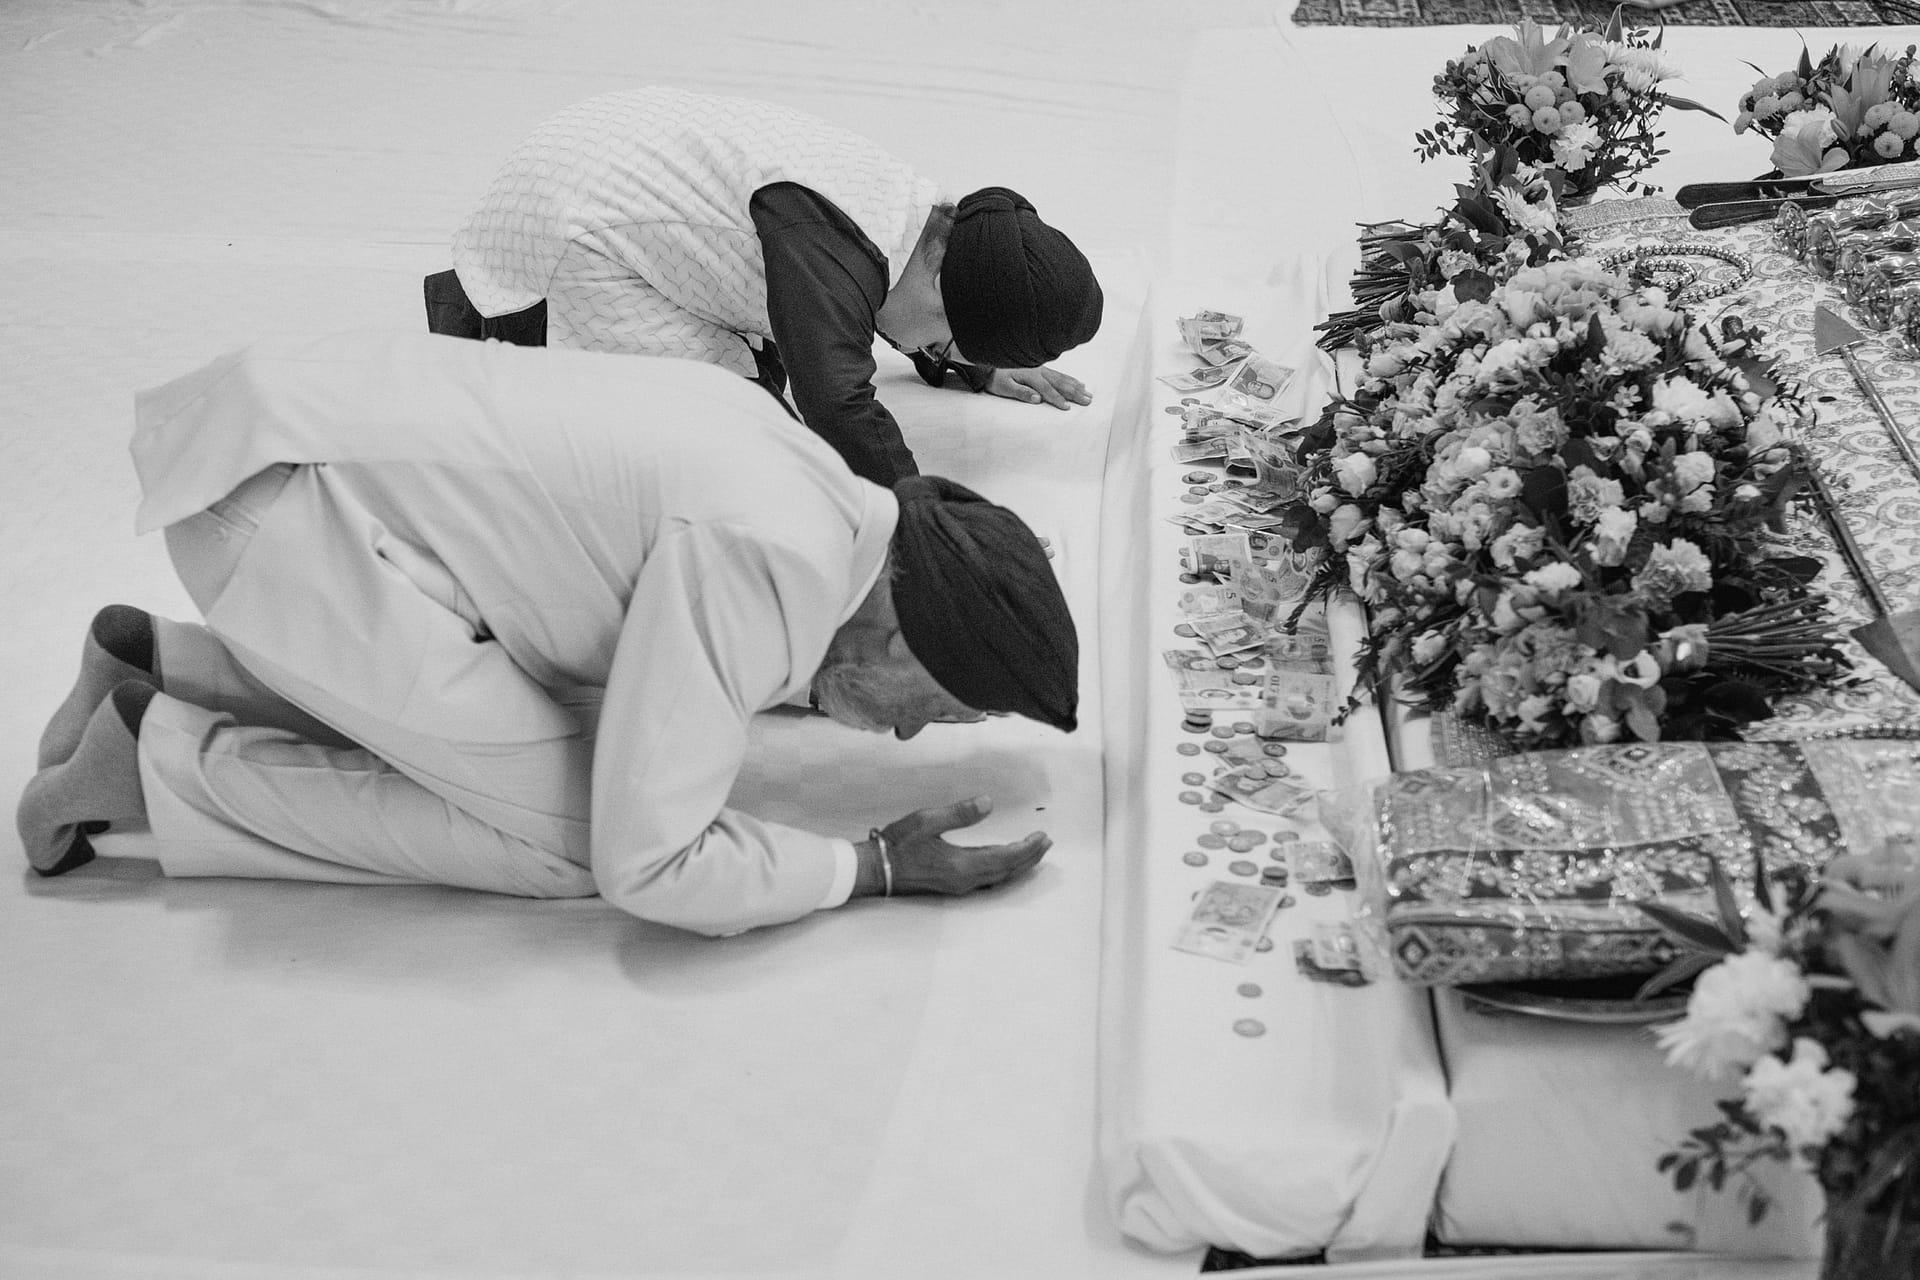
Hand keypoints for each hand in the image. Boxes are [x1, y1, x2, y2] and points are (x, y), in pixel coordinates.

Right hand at [859, 796, 1049, 896]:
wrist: (876, 870)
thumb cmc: (899, 844)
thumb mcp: (928, 821)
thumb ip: (960, 813)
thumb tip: (989, 803)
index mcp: (963, 865)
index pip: (1006, 857)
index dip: (1027, 848)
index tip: (1043, 837)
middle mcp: (965, 880)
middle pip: (1007, 871)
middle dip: (1029, 857)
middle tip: (1046, 844)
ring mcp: (959, 885)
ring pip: (999, 877)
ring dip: (1018, 865)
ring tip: (1032, 853)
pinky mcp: (952, 885)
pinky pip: (988, 879)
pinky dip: (1003, 870)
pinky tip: (1003, 864)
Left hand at [987, 366, 1090, 409]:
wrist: (991, 365)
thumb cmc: (997, 378)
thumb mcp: (1005, 387)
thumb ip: (1021, 393)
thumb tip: (1037, 399)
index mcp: (1031, 376)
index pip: (1047, 390)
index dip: (1058, 399)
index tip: (1068, 407)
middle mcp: (1039, 371)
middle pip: (1060, 383)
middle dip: (1075, 392)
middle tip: (1088, 400)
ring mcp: (1042, 368)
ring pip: (1062, 378)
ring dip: (1076, 386)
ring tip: (1088, 393)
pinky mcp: (1042, 368)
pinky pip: (1059, 374)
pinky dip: (1070, 379)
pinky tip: (1078, 382)